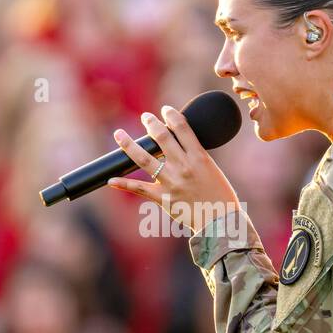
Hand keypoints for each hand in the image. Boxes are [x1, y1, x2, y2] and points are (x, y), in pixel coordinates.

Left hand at [108, 105, 242, 235]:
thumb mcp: (212, 170)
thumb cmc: (220, 196)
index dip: (171, 115)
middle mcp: (183, 166)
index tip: (165, 110)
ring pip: (144, 159)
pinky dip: (123, 184)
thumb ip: (195, 157)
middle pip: (161, 137)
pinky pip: (139, 189)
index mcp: (199, 157)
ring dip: (129, 144)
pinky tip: (111, 180)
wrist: (220, 222)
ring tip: (119, 134)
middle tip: (145, 117)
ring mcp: (171, 182)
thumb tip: (180, 146)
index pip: (182, 127)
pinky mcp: (162, 198)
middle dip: (151, 123)